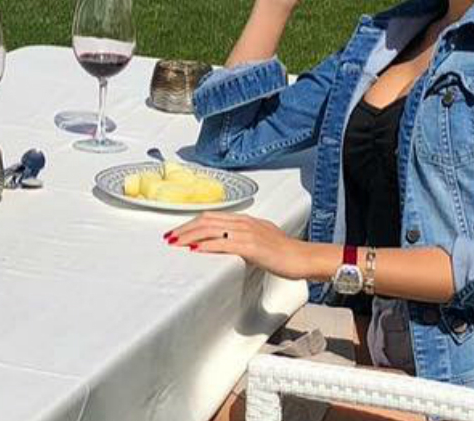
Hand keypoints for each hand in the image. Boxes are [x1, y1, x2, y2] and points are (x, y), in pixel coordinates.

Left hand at [165, 212, 317, 279]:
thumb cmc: (286, 252)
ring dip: (189, 235)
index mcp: (245, 220)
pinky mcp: (251, 246)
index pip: (212, 216)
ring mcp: (247, 232)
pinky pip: (223, 242)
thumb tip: (228, 244)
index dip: (192, 222)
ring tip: (176, 242)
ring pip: (211, 229)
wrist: (303, 257)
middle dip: (185, 228)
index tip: (178, 231)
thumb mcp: (261, 240)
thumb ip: (244, 239)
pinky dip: (206, 245)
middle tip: (170, 237)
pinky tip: (195, 249)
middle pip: (207, 219)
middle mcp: (244, 222)